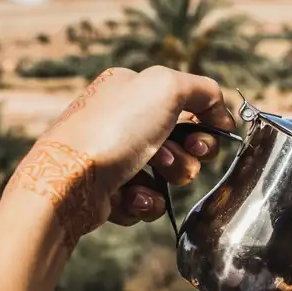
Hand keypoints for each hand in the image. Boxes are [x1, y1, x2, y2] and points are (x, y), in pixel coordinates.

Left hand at [4, 65, 235, 249]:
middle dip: (184, 158)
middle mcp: (122, 119)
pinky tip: (129, 197)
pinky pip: (148, 200)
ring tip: (140, 183)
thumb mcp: (165, 88)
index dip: (204, 127)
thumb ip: (203, 90)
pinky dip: (144, 202)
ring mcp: (115, 156)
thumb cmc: (114, 130)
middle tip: (168, 160)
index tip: (204, 139)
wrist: (69, 181)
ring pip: (167, 176)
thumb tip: (222, 111)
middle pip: (183, 144)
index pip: (187, 106)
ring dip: (163, 182)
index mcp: (133, 89)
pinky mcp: (110, 190)